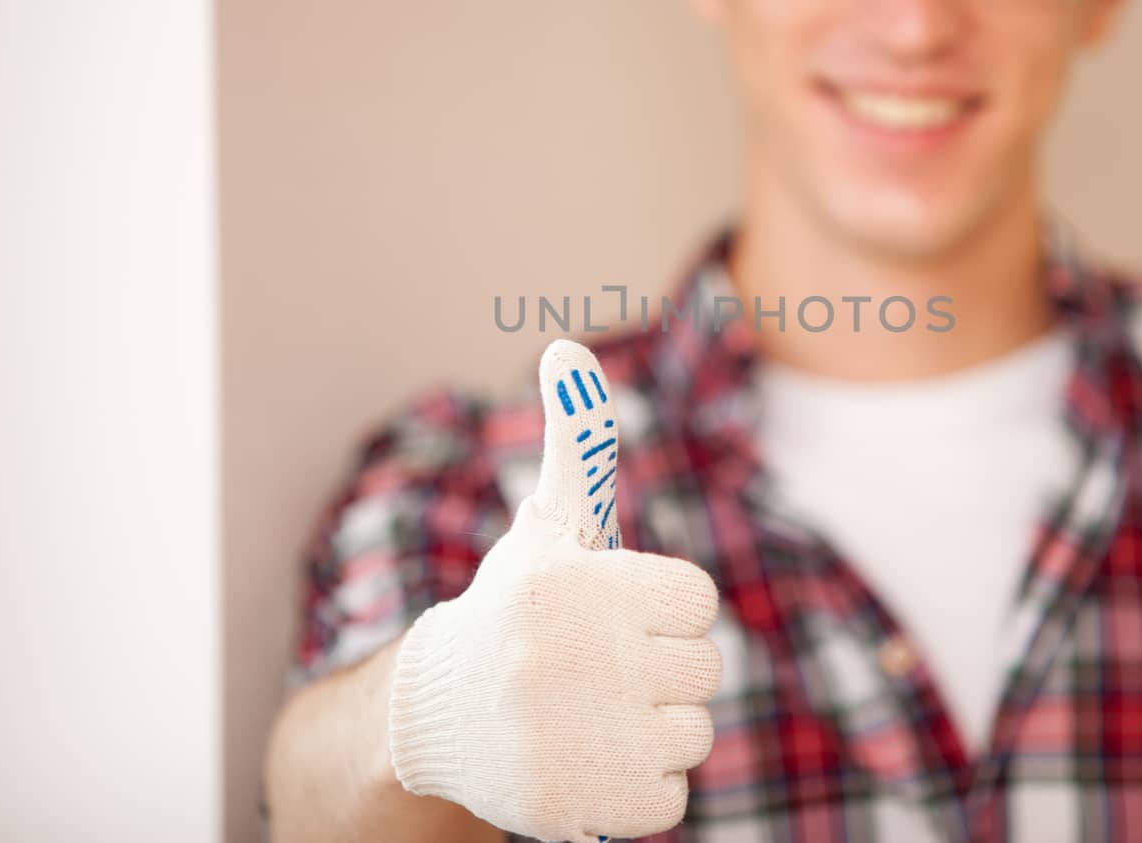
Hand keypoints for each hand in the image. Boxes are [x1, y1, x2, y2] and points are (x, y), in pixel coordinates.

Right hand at [387, 339, 721, 842]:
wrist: (436, 717)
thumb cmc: (515, 611)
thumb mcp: (548, 528)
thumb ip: (577, 445)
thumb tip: (568, 345)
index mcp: (573, 586)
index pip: (699, 601)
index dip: (663, 612)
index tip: (613, 620)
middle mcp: (566, 660)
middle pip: (705, 671)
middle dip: (662, 673)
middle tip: (599, 674)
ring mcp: (568, 740)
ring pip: (693, 737)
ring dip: (653, 734)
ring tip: (590, 719)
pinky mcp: (573, 808)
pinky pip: (671, 800)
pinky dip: (638, 791)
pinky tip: (586, 765)